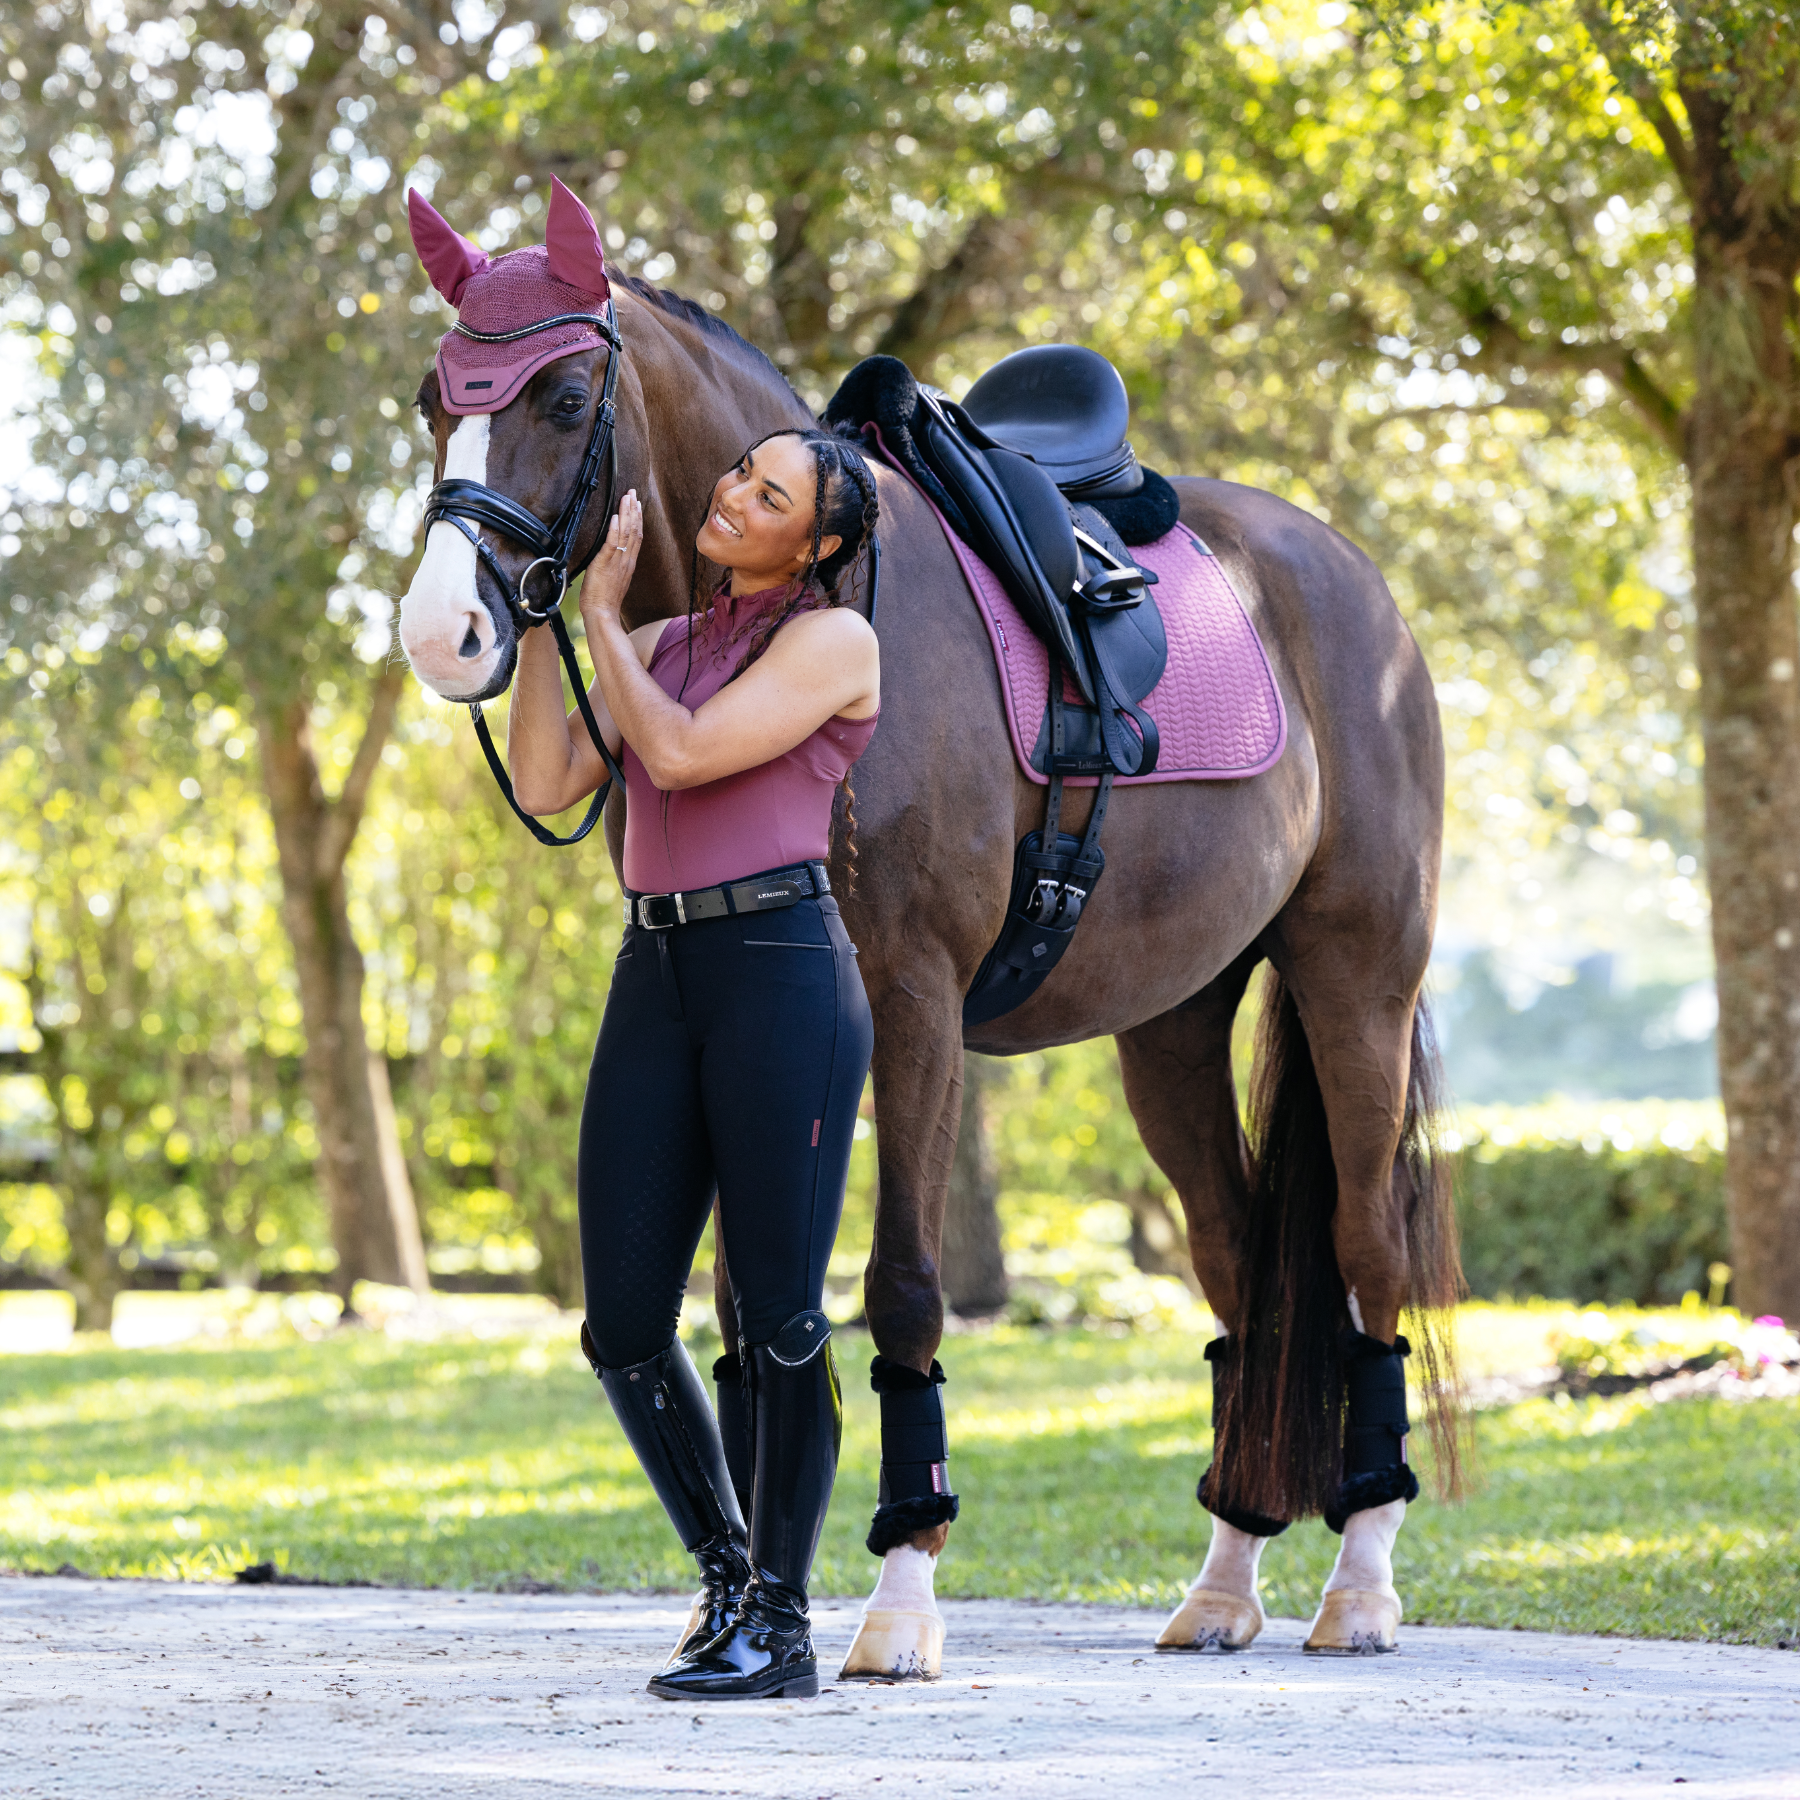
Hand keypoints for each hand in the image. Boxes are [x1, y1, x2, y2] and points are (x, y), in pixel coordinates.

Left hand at [580, 489, 642, 625]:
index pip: (636, 537)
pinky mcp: (605, 564)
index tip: (637, 505)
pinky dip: (615, 529)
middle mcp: (626, 560)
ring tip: (627, 498)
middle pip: (634, 530)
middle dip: (634, 510)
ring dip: (626, 514)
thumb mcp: (613, 580)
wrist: (602, 614)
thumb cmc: (604, 601)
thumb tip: (610, 558)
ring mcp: (618, 562)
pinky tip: (615, 516)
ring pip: (626, 533)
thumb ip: (614, 567)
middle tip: (633, 493)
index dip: (637, 519)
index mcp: (628, 564)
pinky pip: (612, 544)